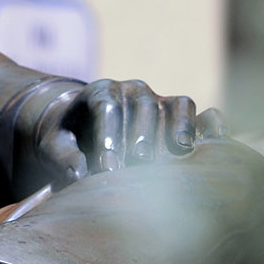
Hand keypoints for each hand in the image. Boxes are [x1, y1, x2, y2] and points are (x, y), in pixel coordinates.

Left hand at [6, 78, 226, 194]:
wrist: (82, 127)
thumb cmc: (67, 139)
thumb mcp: (54, 145)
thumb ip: (63, 156)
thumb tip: (78, 173)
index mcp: (98, 92)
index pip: (106, 108)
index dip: (110, 137)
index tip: (108, 169)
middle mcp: (130, 89)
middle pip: (141, 106)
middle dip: (141, 137)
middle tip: (139, 167)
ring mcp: (155, 97)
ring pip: (170, 106)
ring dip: (173, 132)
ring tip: (174, 159)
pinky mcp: (175, 110)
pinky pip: (191, 109)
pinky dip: (203, 122)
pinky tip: (209, 144)